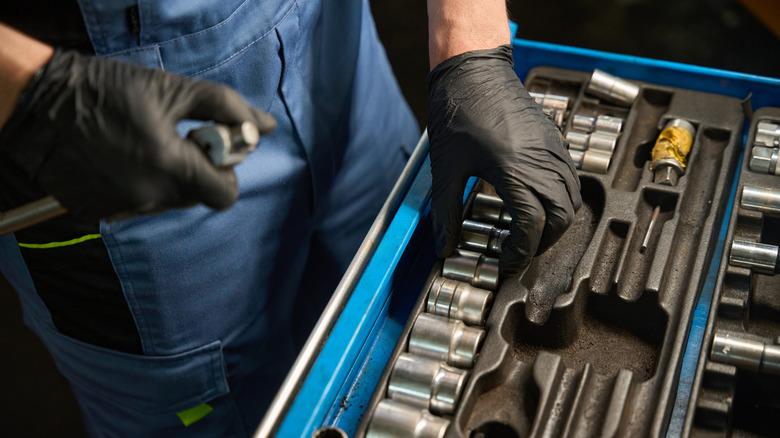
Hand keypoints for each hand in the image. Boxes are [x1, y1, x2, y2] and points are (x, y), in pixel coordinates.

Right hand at [0, 49, 274, 220]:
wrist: (39, 104)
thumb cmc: (108, 90)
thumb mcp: (172, 90)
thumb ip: (226, 108)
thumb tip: (266, 126)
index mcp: (171, 168)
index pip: (226, 194)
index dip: (225, 171)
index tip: (207, 146)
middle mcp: (148, 197)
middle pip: (196, 198)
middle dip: (196, 172)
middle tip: (175, 139)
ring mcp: (120, 209)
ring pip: (165, 203)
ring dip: (166, 179)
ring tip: (142, 145)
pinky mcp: (96, 214)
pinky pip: (134, 206)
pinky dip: (136, 187)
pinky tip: (117, 158)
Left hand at [427, 45, 581, 275]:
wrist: (474, 70)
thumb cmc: (457, 113)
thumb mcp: (445, 168)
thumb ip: (445, 213)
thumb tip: (444, 248)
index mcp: (513, 169)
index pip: (532, 226)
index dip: (520, 253)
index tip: (505, 263)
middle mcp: (540, 160)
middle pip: (561, 218)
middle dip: (542, 243)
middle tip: (518, 251)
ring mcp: (553, 148)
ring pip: (572, 199)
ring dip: (555, 222)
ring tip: (528, 231)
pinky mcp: (555, 140)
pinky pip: (571, 178)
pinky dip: (561, 199)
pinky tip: (535, 202)